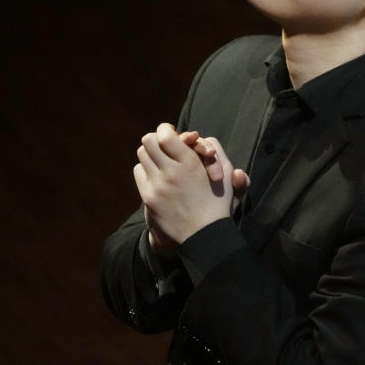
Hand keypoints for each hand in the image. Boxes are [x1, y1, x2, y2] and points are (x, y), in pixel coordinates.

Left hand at [134, 123, 239, 249]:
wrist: (203, 234)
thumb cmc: (218, 202)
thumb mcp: (225, 174)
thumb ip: (214, 150)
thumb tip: (199, 137)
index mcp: (191, 163)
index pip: (165, 135)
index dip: (166, 130)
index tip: (171, 133)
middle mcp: (171, 172)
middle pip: (149, 141)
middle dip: (157, 139)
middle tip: (165, 144)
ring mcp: (157, 185)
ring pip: (142, 155)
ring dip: (151, 153)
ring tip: (162, 160)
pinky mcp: (148, 197)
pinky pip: (139, 172)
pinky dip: (147, 169)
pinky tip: (157, 175)